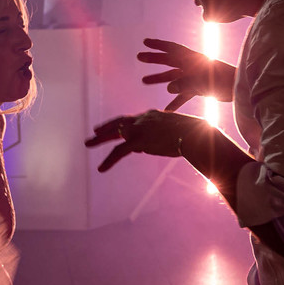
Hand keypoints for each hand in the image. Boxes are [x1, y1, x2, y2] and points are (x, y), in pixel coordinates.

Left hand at [85, 110, 205, 171]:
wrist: (196, 134)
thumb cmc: (194, 135)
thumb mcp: (177, 132)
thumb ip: (162, 137)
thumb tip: (151, 147)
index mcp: (152, 115)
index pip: (133, 120)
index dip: (122, 125)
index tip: (113, 127)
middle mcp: (143, 119)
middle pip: (119, 122)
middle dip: (105, 128)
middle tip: (93, 131)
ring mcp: (139, 128)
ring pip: (114, 135)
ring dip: (99, 140)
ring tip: (88, 143)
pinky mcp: (138, 141)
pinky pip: (119, 152)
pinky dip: (109, 161)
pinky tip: (101, 169)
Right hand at [138, 38, 235, 109]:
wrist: (240, 89)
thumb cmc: (225, 82)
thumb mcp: (204, 82)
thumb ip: (186, 84)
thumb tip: (168, 88)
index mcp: (193, 60)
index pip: (172, 49)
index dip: (158, 45)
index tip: (145, 42)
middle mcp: (192, 66)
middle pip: (169, 61)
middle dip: (154, 59)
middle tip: (139, 57)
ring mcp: (195, 77)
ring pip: (173, 77)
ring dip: (159, 78)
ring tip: (144, 81)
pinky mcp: (199, 89)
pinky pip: (182, 94)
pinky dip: (174, 101)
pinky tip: (166, 110)